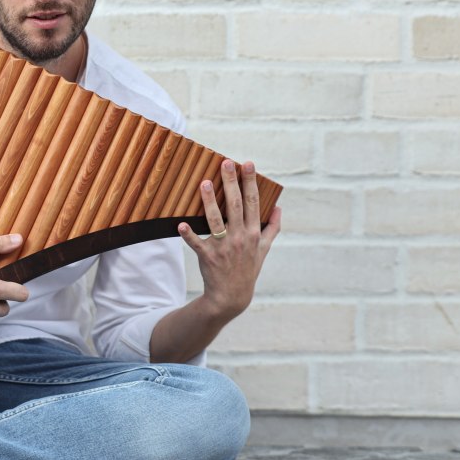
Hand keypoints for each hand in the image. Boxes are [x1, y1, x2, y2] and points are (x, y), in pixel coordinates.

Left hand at [178, 160, 280, 320]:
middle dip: (232, 183)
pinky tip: (181, 224)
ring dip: (210, 201)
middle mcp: (240, 238)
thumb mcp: (264, 250)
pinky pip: (197, 244)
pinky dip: (189, 235)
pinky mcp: (208, 256)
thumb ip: (272, 228)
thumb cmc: (248, 269)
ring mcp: (224, 247)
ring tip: (205, 182)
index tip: (247, 164)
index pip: (253, 202)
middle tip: (226, 163)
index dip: (250, 182)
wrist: (232, 296)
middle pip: (236, 205)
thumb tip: (278, 207)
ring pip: (216, 220)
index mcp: (254, 233)